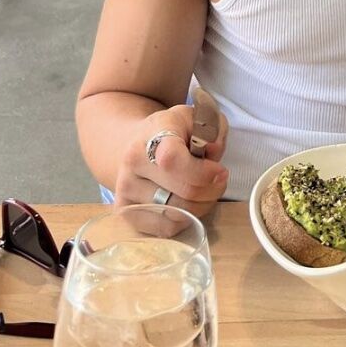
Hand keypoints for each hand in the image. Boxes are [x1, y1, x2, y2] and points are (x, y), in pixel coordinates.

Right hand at [114, 104, 229, 218]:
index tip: (220, 171)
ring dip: (201, 206)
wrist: (136, 142)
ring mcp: (126, 189)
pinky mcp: (125, 212)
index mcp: (153, 134)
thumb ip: (213, 129)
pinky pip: (165, 228)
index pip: (173, 159)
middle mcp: (133, 162)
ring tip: (205, 191)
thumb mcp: (197, 118)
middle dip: (211, 190)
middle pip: (183, 192)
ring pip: (176, 214)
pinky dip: (184, 220)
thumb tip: (213, 152)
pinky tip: (187, 202)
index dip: (202, 172)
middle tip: (220, 180)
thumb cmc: (173, 131)